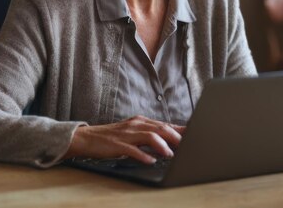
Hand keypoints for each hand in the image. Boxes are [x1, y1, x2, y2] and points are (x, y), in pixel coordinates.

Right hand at [63, 116, 184, 163]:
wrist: (88, 138)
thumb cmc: (112, 137)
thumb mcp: (132, 132)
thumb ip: (149, 134)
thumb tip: (170, 140)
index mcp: (140, 122)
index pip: (164, 124)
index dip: (180, 129)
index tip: (194, 134)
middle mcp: (135, 125)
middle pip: (159, 128)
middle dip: (175, 136)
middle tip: (186, 145)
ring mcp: (126, 134)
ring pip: (148, 136)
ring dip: (161, 145)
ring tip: (170, 154)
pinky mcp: (117, 145)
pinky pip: (132, 150)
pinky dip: (143, 155)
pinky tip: (150, 160)